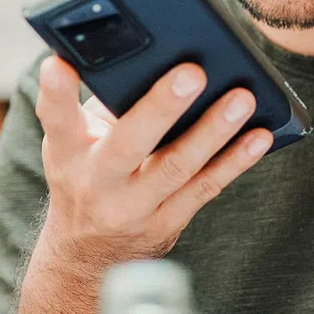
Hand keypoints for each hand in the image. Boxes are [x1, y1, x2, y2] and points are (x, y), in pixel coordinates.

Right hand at [33, 55, 271, 272]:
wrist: (86, 254)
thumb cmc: (88, 175)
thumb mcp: (75, 143)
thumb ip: (104, 105)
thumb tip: (153, 58)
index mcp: (68, 152)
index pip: (56, 118)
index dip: (56, 92)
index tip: (58, 64)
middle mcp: (96, 182)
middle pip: (128, 144)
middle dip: (161, 108)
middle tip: (193, 73)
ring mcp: (132, 208)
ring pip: (176, 168)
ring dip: (213, 132)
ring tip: (241, 100)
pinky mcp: (165, 224)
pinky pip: (205, 189)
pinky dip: (235, 161)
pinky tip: (258, 137)